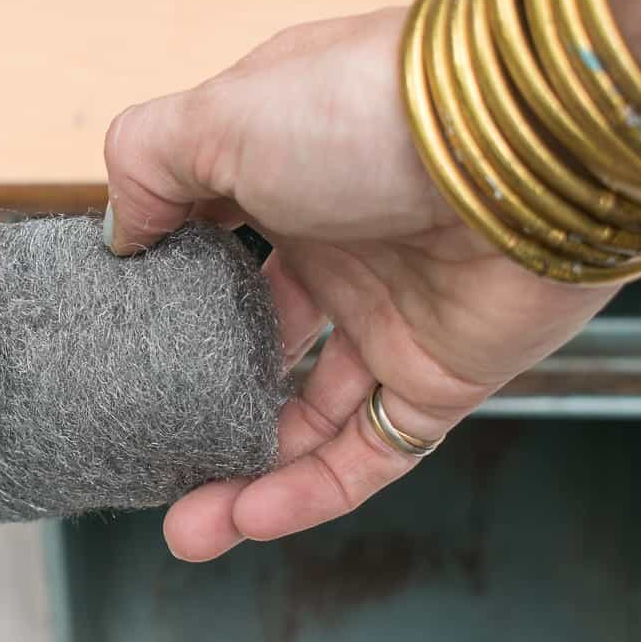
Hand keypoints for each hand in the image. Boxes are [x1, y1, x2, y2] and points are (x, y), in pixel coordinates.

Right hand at [104, 8, 619, 560]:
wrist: (523, 148)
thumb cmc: (364, 112)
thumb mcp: (219, 115)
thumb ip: (148, 166)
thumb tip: (120, 234)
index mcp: (286, 175)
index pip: (215, 246)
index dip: (167, 297)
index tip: (117, 348)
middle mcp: (339, 247)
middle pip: (256, 347)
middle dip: (198, 405)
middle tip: (148, 456)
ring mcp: (391, 317)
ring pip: (306, 415)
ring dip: (245, 474)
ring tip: (187, 529)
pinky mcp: (443, 377)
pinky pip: (369, 451)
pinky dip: (311, 491)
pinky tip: (248, 518)